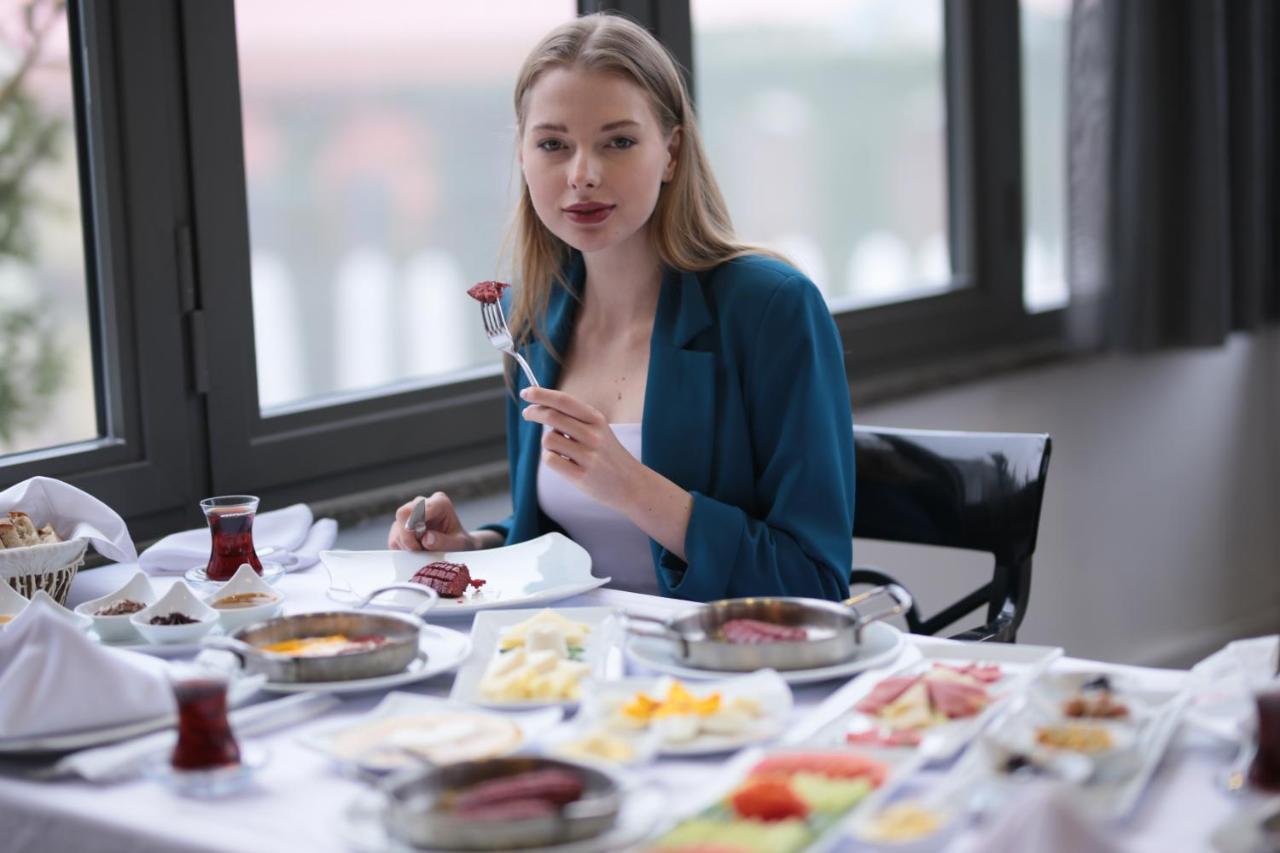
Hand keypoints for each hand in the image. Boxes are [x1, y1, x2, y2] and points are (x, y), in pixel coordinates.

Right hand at [387, 492, 475, 551]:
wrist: (455, 548)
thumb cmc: (459, 543)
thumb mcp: (459, 544)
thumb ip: (444, 541)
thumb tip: (426, 539)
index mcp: (439, 502)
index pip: (419, 507)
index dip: (415, 524)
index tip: (420, 541)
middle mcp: (422, 504)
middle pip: (403, 514)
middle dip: (408, 535)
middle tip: (419, 549)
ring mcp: (409, 515)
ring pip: (397, 528)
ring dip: (407, 544)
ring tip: (423, 551)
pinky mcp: (400, 528)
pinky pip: (394, 539)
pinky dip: (403, 549)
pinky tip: (417, 551)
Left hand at [519, 386, 643, 511]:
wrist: (631, 484)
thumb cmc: (608, 455)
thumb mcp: (599, 430)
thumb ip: (575, 418)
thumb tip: (542, 407)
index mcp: (597, 420)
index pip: (564, 401)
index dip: (542, 394)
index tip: (527, 392)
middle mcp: (593, 435)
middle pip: (552, 417)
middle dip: (534, 412)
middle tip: (527, 414)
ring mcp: (588, 456)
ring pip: (548, 439)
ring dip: (547, 442)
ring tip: (559, 448)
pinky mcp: (581, 476)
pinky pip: (551, 460)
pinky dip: (550, 458)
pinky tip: (562, 462)